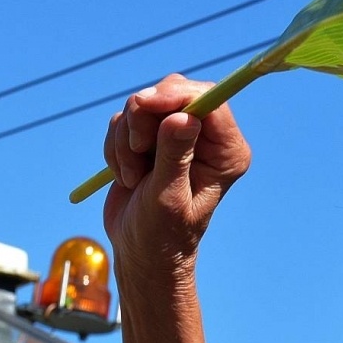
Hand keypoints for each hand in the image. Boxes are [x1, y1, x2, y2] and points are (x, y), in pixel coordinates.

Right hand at [102, 75, 250, 279]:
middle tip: (138, 151)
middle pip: (172, 92)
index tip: (145, 104)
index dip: (175, 95)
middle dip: (144, 120)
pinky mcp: (149, 137)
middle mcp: (206, 137)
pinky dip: (116, 147)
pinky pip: (123, 121)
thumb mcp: (168, 198)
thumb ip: (175, 157)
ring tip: (134, 178)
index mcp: (226, 151)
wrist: (140, 251)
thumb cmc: (162, 233)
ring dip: (126, 141)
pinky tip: (127, 177)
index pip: (208, 100)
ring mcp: (175, 134)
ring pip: (141, 106)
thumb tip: (183, 117)